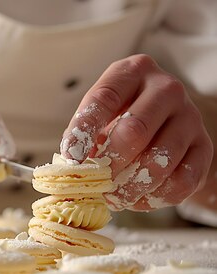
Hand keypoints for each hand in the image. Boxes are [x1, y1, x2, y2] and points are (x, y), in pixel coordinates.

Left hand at [60, 54, 212, 210]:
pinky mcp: (204, 147)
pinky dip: (155, 197)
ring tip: (113, 196)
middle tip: (95, 181)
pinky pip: (182, 180)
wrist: (163, 123)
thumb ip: (83, 134)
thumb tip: (72, 166)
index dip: (85, 130)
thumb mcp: (99, 114)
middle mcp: (166, 89)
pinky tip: (137, 199)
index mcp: (133, 72)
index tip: (72, 156)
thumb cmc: (120, 116)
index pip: (104, 98)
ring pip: (160, 160)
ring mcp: (190, 117)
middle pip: (135, 130)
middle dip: (109, 162)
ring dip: (130, 186)